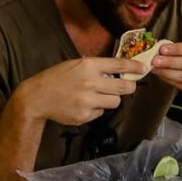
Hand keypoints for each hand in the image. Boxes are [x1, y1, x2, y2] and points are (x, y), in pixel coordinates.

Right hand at [17, 57, 145, 125]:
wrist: (37, 97)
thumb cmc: (57, 78)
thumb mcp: (75, 65)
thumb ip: (96, 67)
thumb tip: (120, 71)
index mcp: (88, 66)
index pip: (119, 65)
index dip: (134, 67)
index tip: (144, 68)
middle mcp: (90, 82)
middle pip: (123, 87)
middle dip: (128, 87)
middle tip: (125, 87)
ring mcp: (87, 101)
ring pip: (115, 102)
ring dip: (110, 99)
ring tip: (97, 96)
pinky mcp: (84, 116)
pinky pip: (100, 113)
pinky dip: (96, 110)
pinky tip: (83, 105)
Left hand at [149, 41, 181, 98]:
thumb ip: (180, 49)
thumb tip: (160, 50)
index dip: (177, 49)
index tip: (162, 49)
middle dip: (170, 62)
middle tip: (155, 60)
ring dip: (167, 72)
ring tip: (155, 68)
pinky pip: (181, 85)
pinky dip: (168, 80)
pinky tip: (160, 75)